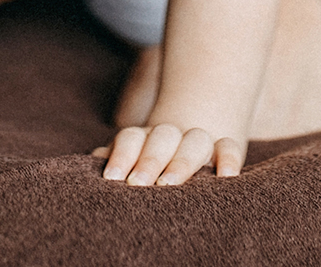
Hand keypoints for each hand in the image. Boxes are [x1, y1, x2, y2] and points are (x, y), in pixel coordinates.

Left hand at [101, 122, 244, 185]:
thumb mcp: (128, 166)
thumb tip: (91, 166)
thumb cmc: (146, 172)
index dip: (122, 155)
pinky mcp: (224, 149)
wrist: (182, 153)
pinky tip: (225, 177)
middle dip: (150, 159)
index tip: (113, 178)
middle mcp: (171, 135)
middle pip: (163, 136)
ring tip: (169, 184)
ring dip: (182, 161)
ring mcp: (199, 140)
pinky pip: (229, 147)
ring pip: (195, 140)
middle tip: (137, 184)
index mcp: (144, 138)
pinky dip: (228, 158)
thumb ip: (114, 163)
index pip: (132, 137)